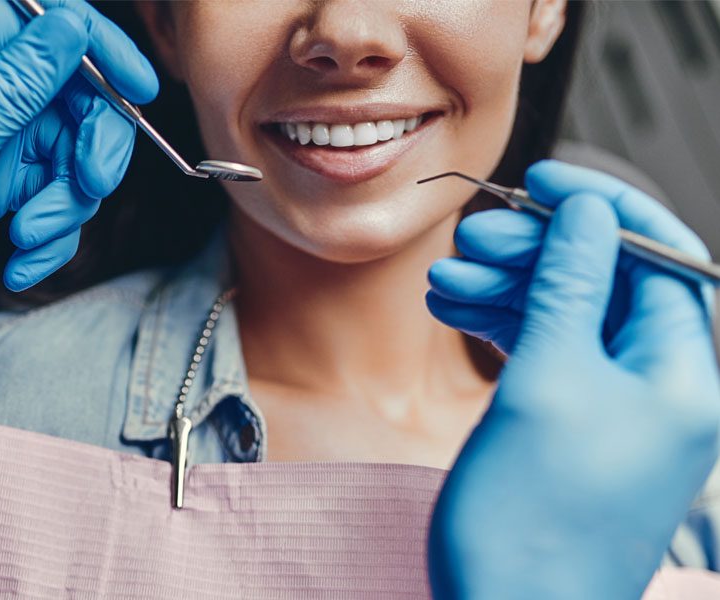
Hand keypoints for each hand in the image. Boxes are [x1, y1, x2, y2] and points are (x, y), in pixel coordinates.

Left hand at [0, 0, 156, 341]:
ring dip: (65, 205)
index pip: (38, 20)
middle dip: (92, 145)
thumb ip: (12, 89)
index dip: (96, 45)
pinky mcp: (0, 181)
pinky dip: (50, 234)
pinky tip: (20, 262)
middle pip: (72, 93)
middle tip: (90, 185)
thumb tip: (70, 30)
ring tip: (29, 239)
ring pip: (71, 153)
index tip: (138, 90)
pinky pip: (54, 196)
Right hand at [426, 160, 719, 598]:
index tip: (542, 180)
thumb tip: (587, 213)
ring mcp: (614, 408)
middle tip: (472, 239)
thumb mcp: (548, 381)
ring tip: (442, 281)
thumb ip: (569, 287)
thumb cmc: (532, 516)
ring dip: (506, 289)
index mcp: (682, 373)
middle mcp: (659, 386)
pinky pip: (544, 354)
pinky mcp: (572, 426)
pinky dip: (500, 327)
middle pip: (604, 283)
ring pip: (565, 316)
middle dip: (537, 252)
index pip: (657, 256)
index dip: (600, 208)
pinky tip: (452, 312)